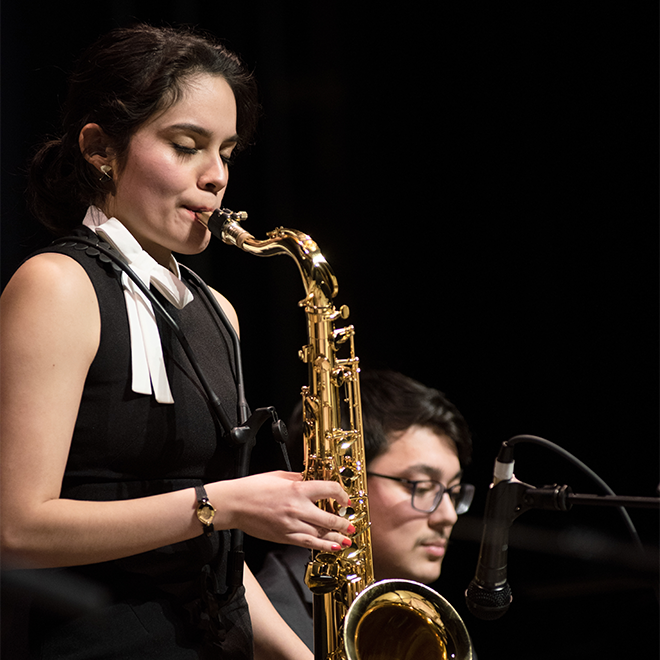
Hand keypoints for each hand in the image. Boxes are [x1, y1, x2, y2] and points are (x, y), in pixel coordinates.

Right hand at [218, 471, 353, 552]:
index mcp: (298, 489)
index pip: (329, 490)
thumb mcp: (279, 475)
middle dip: (344, 522)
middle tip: (351, 524)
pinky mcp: (284, 537)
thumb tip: (310, 478)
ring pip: (320, 534)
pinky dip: (322, 546)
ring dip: (336, 537)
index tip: (346, 499)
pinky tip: (331, 548)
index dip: (342, 495)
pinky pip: (307, 543)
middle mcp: (298, 508)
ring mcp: (291, 525)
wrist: (234, 504)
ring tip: (347, 539)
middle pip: (329, 517)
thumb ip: (297, 477)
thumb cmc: (253, 487)